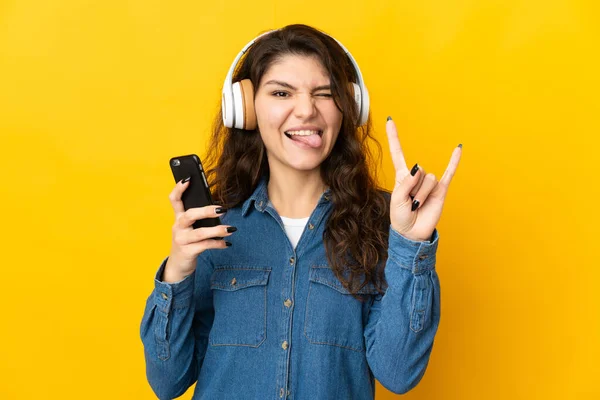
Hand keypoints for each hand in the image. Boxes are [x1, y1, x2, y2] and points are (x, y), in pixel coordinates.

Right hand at [163, 177, 234, 281]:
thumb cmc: (188, 242)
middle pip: (190, 215)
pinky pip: (205, 246)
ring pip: (200, 233)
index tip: (188, 179)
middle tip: (222, 210)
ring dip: (217, 230)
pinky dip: (218, 244)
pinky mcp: (187, 252)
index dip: (179, 189)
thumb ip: (199, 218)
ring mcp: (181, 240)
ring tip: (231, 229)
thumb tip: (219, 209)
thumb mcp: (189, 229)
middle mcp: (178, 227)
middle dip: (206, 211)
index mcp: (178, 218)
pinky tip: (227, 243)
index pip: (174, 200)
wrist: (178, 266)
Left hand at [385, 117, 461, 241]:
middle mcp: (417, 177)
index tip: (390, 120)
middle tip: (410, 203)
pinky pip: (449, 172)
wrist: (413, 233)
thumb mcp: (396, 200)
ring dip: (423, 194)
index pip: (398, 153)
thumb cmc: (400, 217)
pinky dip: (454, 161)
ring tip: (419, 205)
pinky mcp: (441, 190)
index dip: (394, 137)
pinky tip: (458, 148)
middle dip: (414, 188)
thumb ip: (405, 183)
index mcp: (402, 177)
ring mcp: (429, 183)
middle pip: (418, 172)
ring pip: (429, 179)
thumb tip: (419, 168)